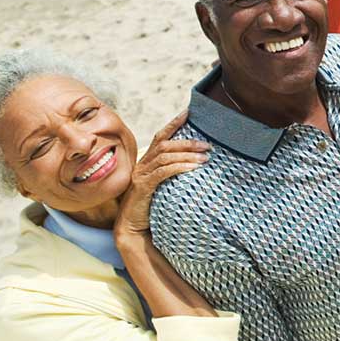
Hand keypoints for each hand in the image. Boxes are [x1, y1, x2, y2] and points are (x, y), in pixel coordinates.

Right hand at [113, 111, 209, 239]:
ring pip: (165, 156)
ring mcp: (140, 175)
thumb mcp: (164, 186)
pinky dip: (179, 167)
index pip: (160, 136)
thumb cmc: (151, 207)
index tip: (190, 112)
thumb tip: (200, 164)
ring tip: (205, 157)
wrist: (132, 228)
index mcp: (147, 161)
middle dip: (187, 142)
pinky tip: (193, 168)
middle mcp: (142, 164)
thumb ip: (174, 173)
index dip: (174, 123)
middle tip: (207, 145)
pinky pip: (162, 172)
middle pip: (165, 144)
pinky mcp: (142, 187)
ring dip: (187, 155)